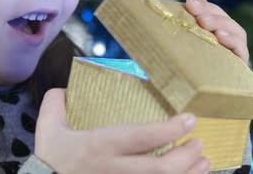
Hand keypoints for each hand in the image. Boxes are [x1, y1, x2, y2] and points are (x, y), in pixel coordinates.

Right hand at [35, 89, 210, 173]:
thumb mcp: (48, 129)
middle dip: (186, 156)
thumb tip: (65, 88)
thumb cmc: (50, 161)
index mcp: (99, 147)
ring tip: (204, 161)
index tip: (189, 120)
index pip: (140, 138)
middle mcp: (114, 171)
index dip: (168, 130)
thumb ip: (55, 104)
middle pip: (160, 169)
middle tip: (199, 143)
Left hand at [184, 0, 249, 64]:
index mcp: (213, 31)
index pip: (212, 11)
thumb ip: (186, 19)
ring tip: (206, 23)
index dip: (202, 4)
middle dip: (209, 12)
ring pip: (236, 32)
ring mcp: (236, 52)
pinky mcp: (240, 66)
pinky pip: (241, 52)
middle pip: (223, 19)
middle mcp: (227, 39)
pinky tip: (221, 38)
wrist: (196, 100)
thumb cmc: (188, 67)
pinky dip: (233, 43)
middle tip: (195, 10)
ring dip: (221, 24)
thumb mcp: (184, 41)